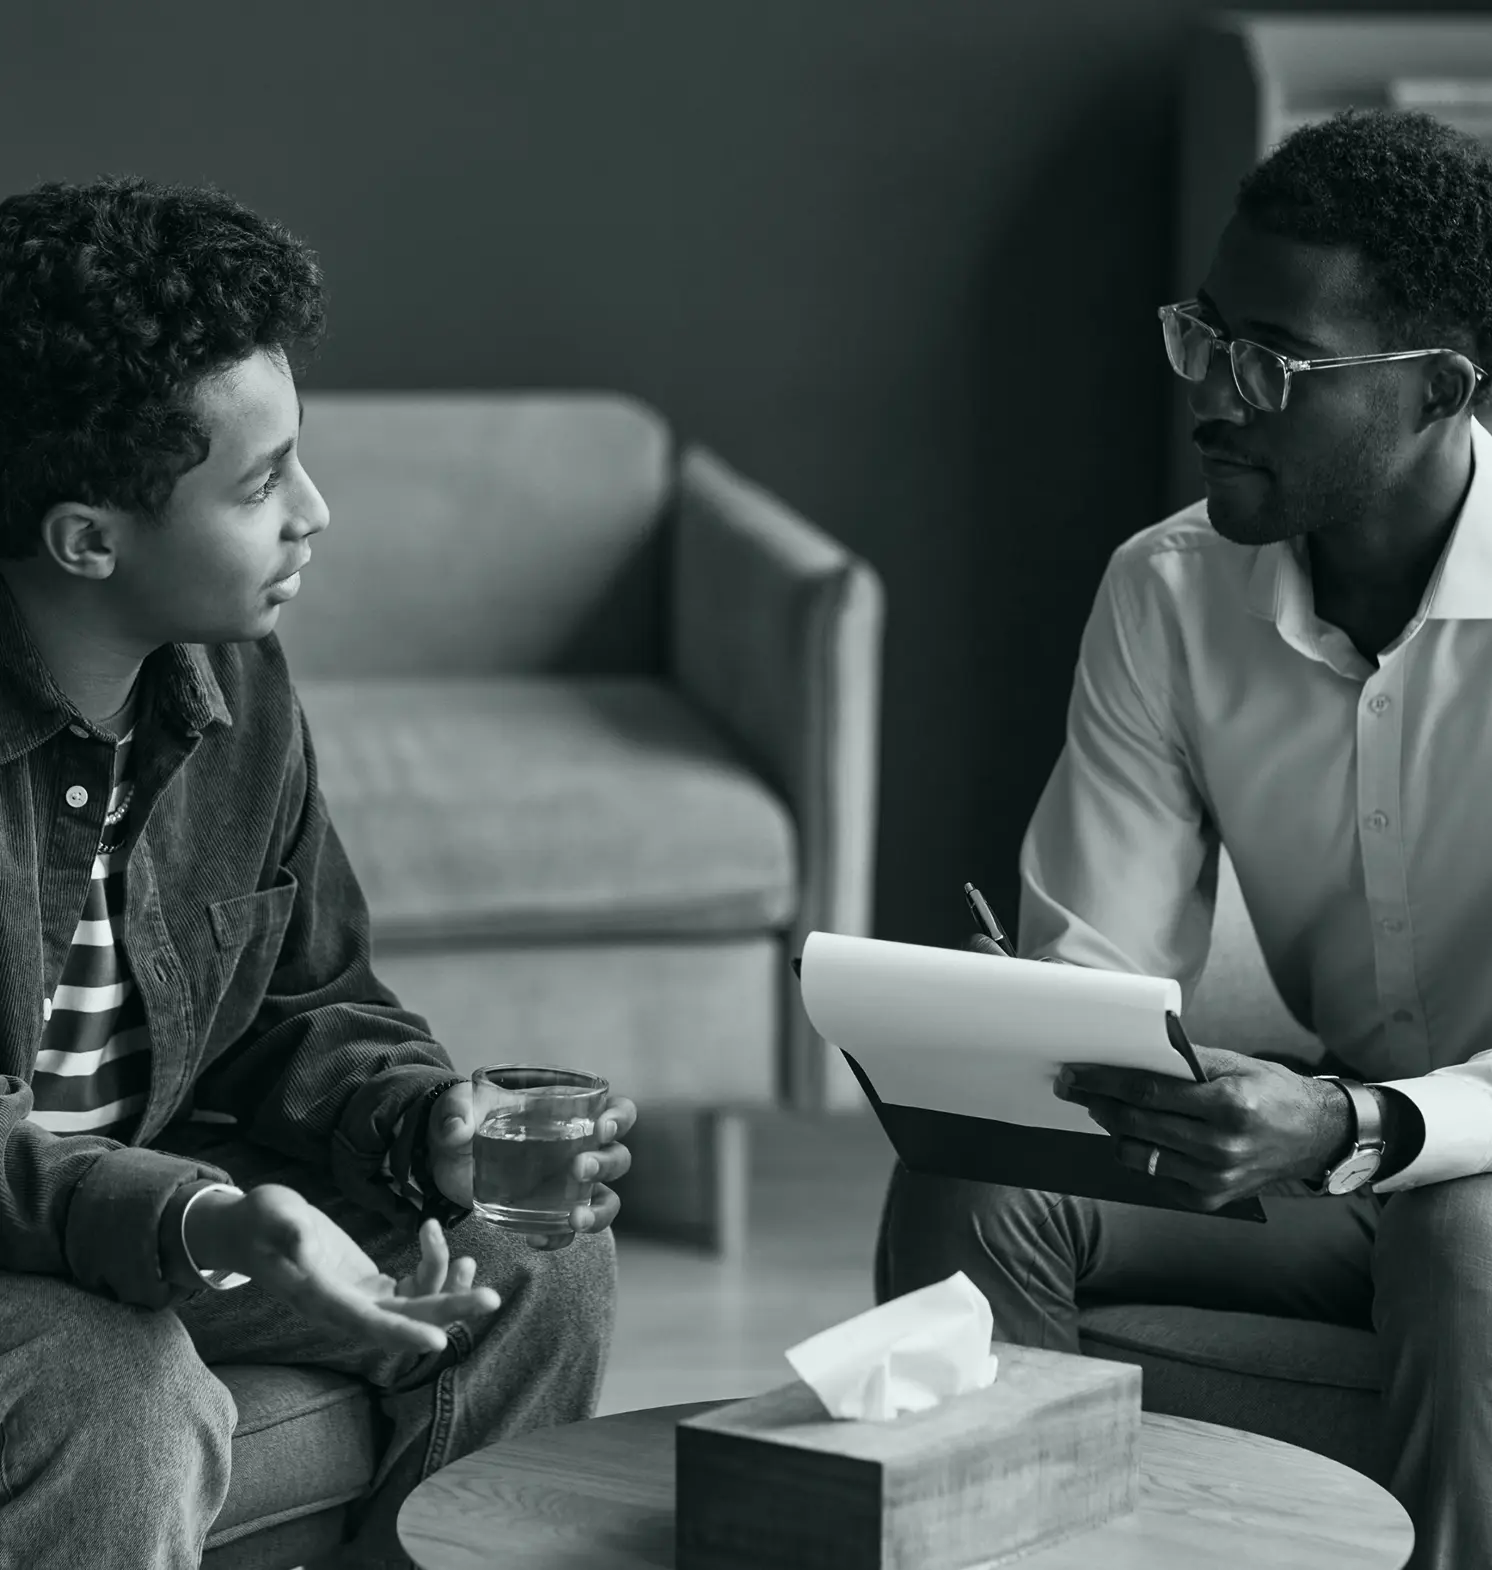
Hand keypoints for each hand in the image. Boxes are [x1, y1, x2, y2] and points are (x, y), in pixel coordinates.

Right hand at [188, 1185, 499, 1354]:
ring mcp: (359, 1300)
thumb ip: (285, 1228)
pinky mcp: (370, 1288)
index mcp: (319, 1298)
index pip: (366, 1323)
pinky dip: (434, 1272)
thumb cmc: (258, 1220)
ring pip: (414, 1308)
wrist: (252, 1231)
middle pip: (403, 1320)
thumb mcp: (269, 1214)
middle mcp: (343, 1308)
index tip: (438, 1339)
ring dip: (448, 1287)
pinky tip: (442, 1246)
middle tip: (493, 1298)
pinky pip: (411, 1292)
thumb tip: (301, 1238)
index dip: (402, 1333)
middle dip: (449, 1311)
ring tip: (468, 1259)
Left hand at [427, 1083, 636, 1250]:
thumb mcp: (454, 1108)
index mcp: (570, 1112)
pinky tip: (536, 1239)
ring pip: (606, 1200)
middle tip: (579, 1169)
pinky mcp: (548, 1211)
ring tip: (575, 1219)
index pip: (617, 1111)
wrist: (442, 1159)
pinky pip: (566, 1230)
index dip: (619, 1118)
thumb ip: (454, 1113)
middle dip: (606, 1164)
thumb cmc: (461, 1121)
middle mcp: (580, 1149)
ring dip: (599, 1211)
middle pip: (617, 1157)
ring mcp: (567, 1185)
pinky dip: (559, 1237)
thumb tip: (458, 1128)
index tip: (600, 1127)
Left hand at [1057, 1045, 1351, 1209]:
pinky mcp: (1211, 1199)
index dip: (1104, 1083)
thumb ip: (1183, 1061)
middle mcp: (1220, 1146)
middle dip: (1097, 1104)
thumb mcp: (1234, 1064)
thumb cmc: (1271, 1091)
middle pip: (1137, 1124)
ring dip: (1113, 1131)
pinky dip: (1143, 1155)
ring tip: (1104, 1110)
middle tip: (1071, 1088)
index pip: (1147, 1092)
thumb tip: (1130, 1052)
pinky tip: (1138, 1136)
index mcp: (1227, 1106)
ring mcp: (1215, 1178)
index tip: (1076, 1074)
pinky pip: (1157, 1177)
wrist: (1315, 1137)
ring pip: (1140, 1156)